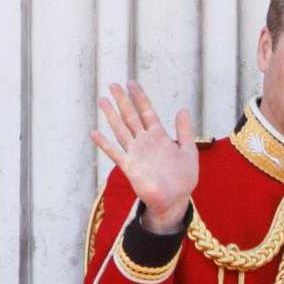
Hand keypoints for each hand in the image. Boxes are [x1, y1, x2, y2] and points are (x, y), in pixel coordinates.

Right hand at [90, 81, 197, 233]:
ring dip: (112, 116)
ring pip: (121, 130)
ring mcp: (136, 153)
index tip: (131, 83)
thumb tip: (182, 109)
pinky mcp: (130, 167)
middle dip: (122, 101)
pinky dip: (104, 143)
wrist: (175, 200)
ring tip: (102, 101)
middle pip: (131, 117)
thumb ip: (184, 131)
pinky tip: (94, 133)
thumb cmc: (183, 178)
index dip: (140, 98)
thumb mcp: (188, 151)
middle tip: (113, 84)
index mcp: (159, 137)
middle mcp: (145, 142)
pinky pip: (115, 153)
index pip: (147, 112)